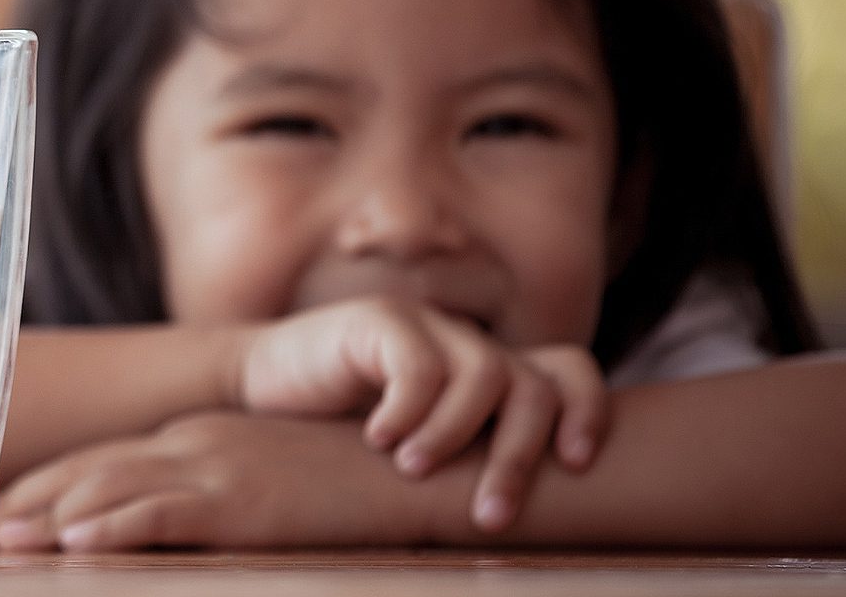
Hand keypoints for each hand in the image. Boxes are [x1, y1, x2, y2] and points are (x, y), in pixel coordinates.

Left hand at [0, 413, 429, 550]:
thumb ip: (221, 493)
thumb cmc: (352, 479)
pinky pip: (163, 512)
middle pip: (93, 474)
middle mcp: (195, 446)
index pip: (106, 463)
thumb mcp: (274, 479)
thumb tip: (177, 520)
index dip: (47, 489)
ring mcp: (215, 469)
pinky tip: (75, 539)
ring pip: (112, 492)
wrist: (419, 461)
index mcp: (199, 440)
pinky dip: (114, 523)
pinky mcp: (241, 499)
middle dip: (29, 505)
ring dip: (49, 518)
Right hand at [237, 297, 607, 529]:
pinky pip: (417, 366)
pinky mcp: (378, 321)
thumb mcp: (417, 454)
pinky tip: (376, 439)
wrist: (258, 390)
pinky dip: (405, 413)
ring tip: (411, 471)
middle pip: (534, 384)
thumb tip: (529, 524)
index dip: (587, 411)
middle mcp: (465, 344)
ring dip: (454, 436)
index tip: (576, 466)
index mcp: (487, 373)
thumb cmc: (337, 434)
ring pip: (484, 375)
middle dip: (519, 456)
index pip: (567, 372)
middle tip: (489, 515)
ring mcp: (425, 327)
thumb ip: (466, 464)